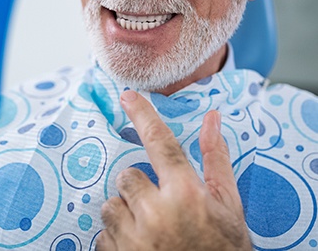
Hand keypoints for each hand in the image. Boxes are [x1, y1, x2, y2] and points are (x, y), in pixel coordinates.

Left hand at [97, 90, 250, 250]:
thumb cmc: (223, 250)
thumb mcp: (228, 206)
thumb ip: (216, 159)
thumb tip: (212, 118)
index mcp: (186, 195)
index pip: (160, 142)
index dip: (143, 114)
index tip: (127, 96)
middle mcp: (157, 213)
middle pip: (127, 176)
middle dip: (138, 188)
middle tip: (158, 208)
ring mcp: (134, 239)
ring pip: (111, 205)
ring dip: (125, 215)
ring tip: (150, 233)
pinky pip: (103, 235)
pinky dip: (117, 239)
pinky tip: (140, 249)